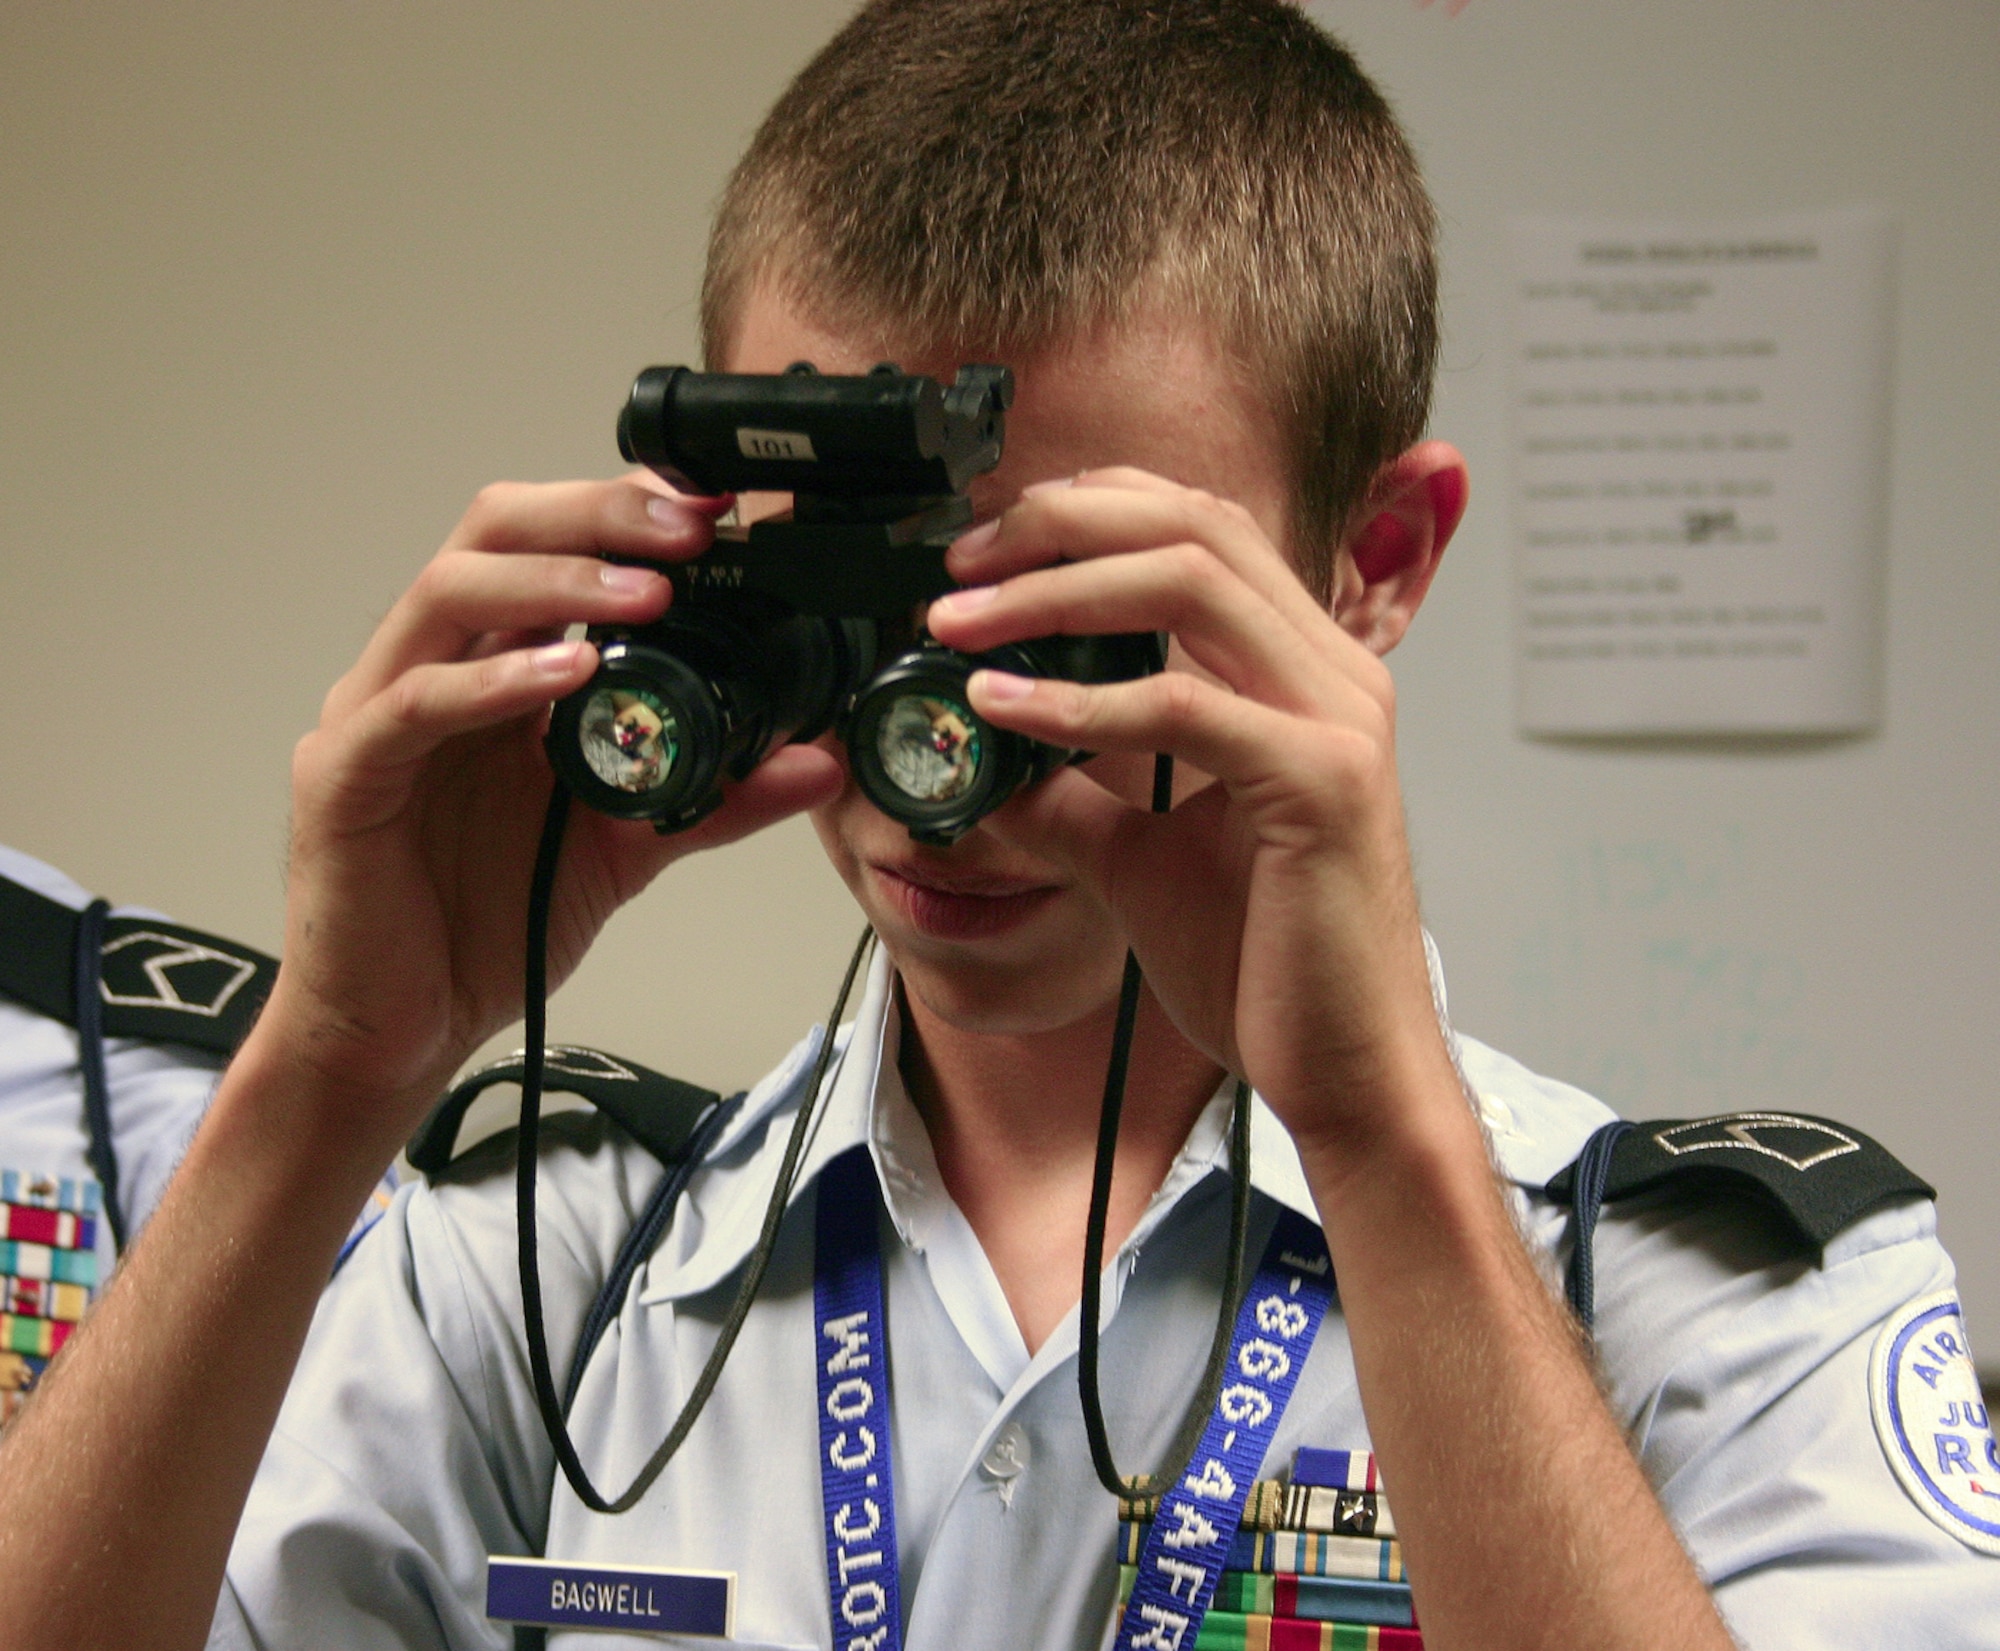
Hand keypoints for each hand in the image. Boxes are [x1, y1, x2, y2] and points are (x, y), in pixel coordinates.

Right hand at [265, 477, 842, 1154]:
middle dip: (596, 514)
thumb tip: (816, 762)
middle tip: (692, 526)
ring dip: (555, 581)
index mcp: (494, 667)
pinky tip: (562, 676)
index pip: (551, 545)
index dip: (627, 513)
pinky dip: (491, 683)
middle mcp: (432, 668)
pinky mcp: (344, 777)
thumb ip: (714, 797)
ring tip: (649, 595)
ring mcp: (377, 714)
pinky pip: (413, 706)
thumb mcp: (628, 844)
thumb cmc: (490, 921)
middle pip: (494, 535)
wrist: (402, 1032)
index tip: (719, 511)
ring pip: (448, 595)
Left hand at [926, 466, 1460, 1166]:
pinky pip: (1184, 706)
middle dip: (1059, 525)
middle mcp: (1331, 672)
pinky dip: (1080, 703)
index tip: (986, 551)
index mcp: (1301, 672)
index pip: (1199, 528)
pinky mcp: (1322, 782)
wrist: (1343, 1072)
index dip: (1088, 512)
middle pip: (1192, 524)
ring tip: (960, 625)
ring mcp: (1337, 718)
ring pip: (1190, 582)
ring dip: (1055, 592)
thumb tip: (978, 761)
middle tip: (958, 569)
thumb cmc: (1266, 965)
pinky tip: (1003, 709)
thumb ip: (1069, 798)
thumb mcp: (1137, 860)